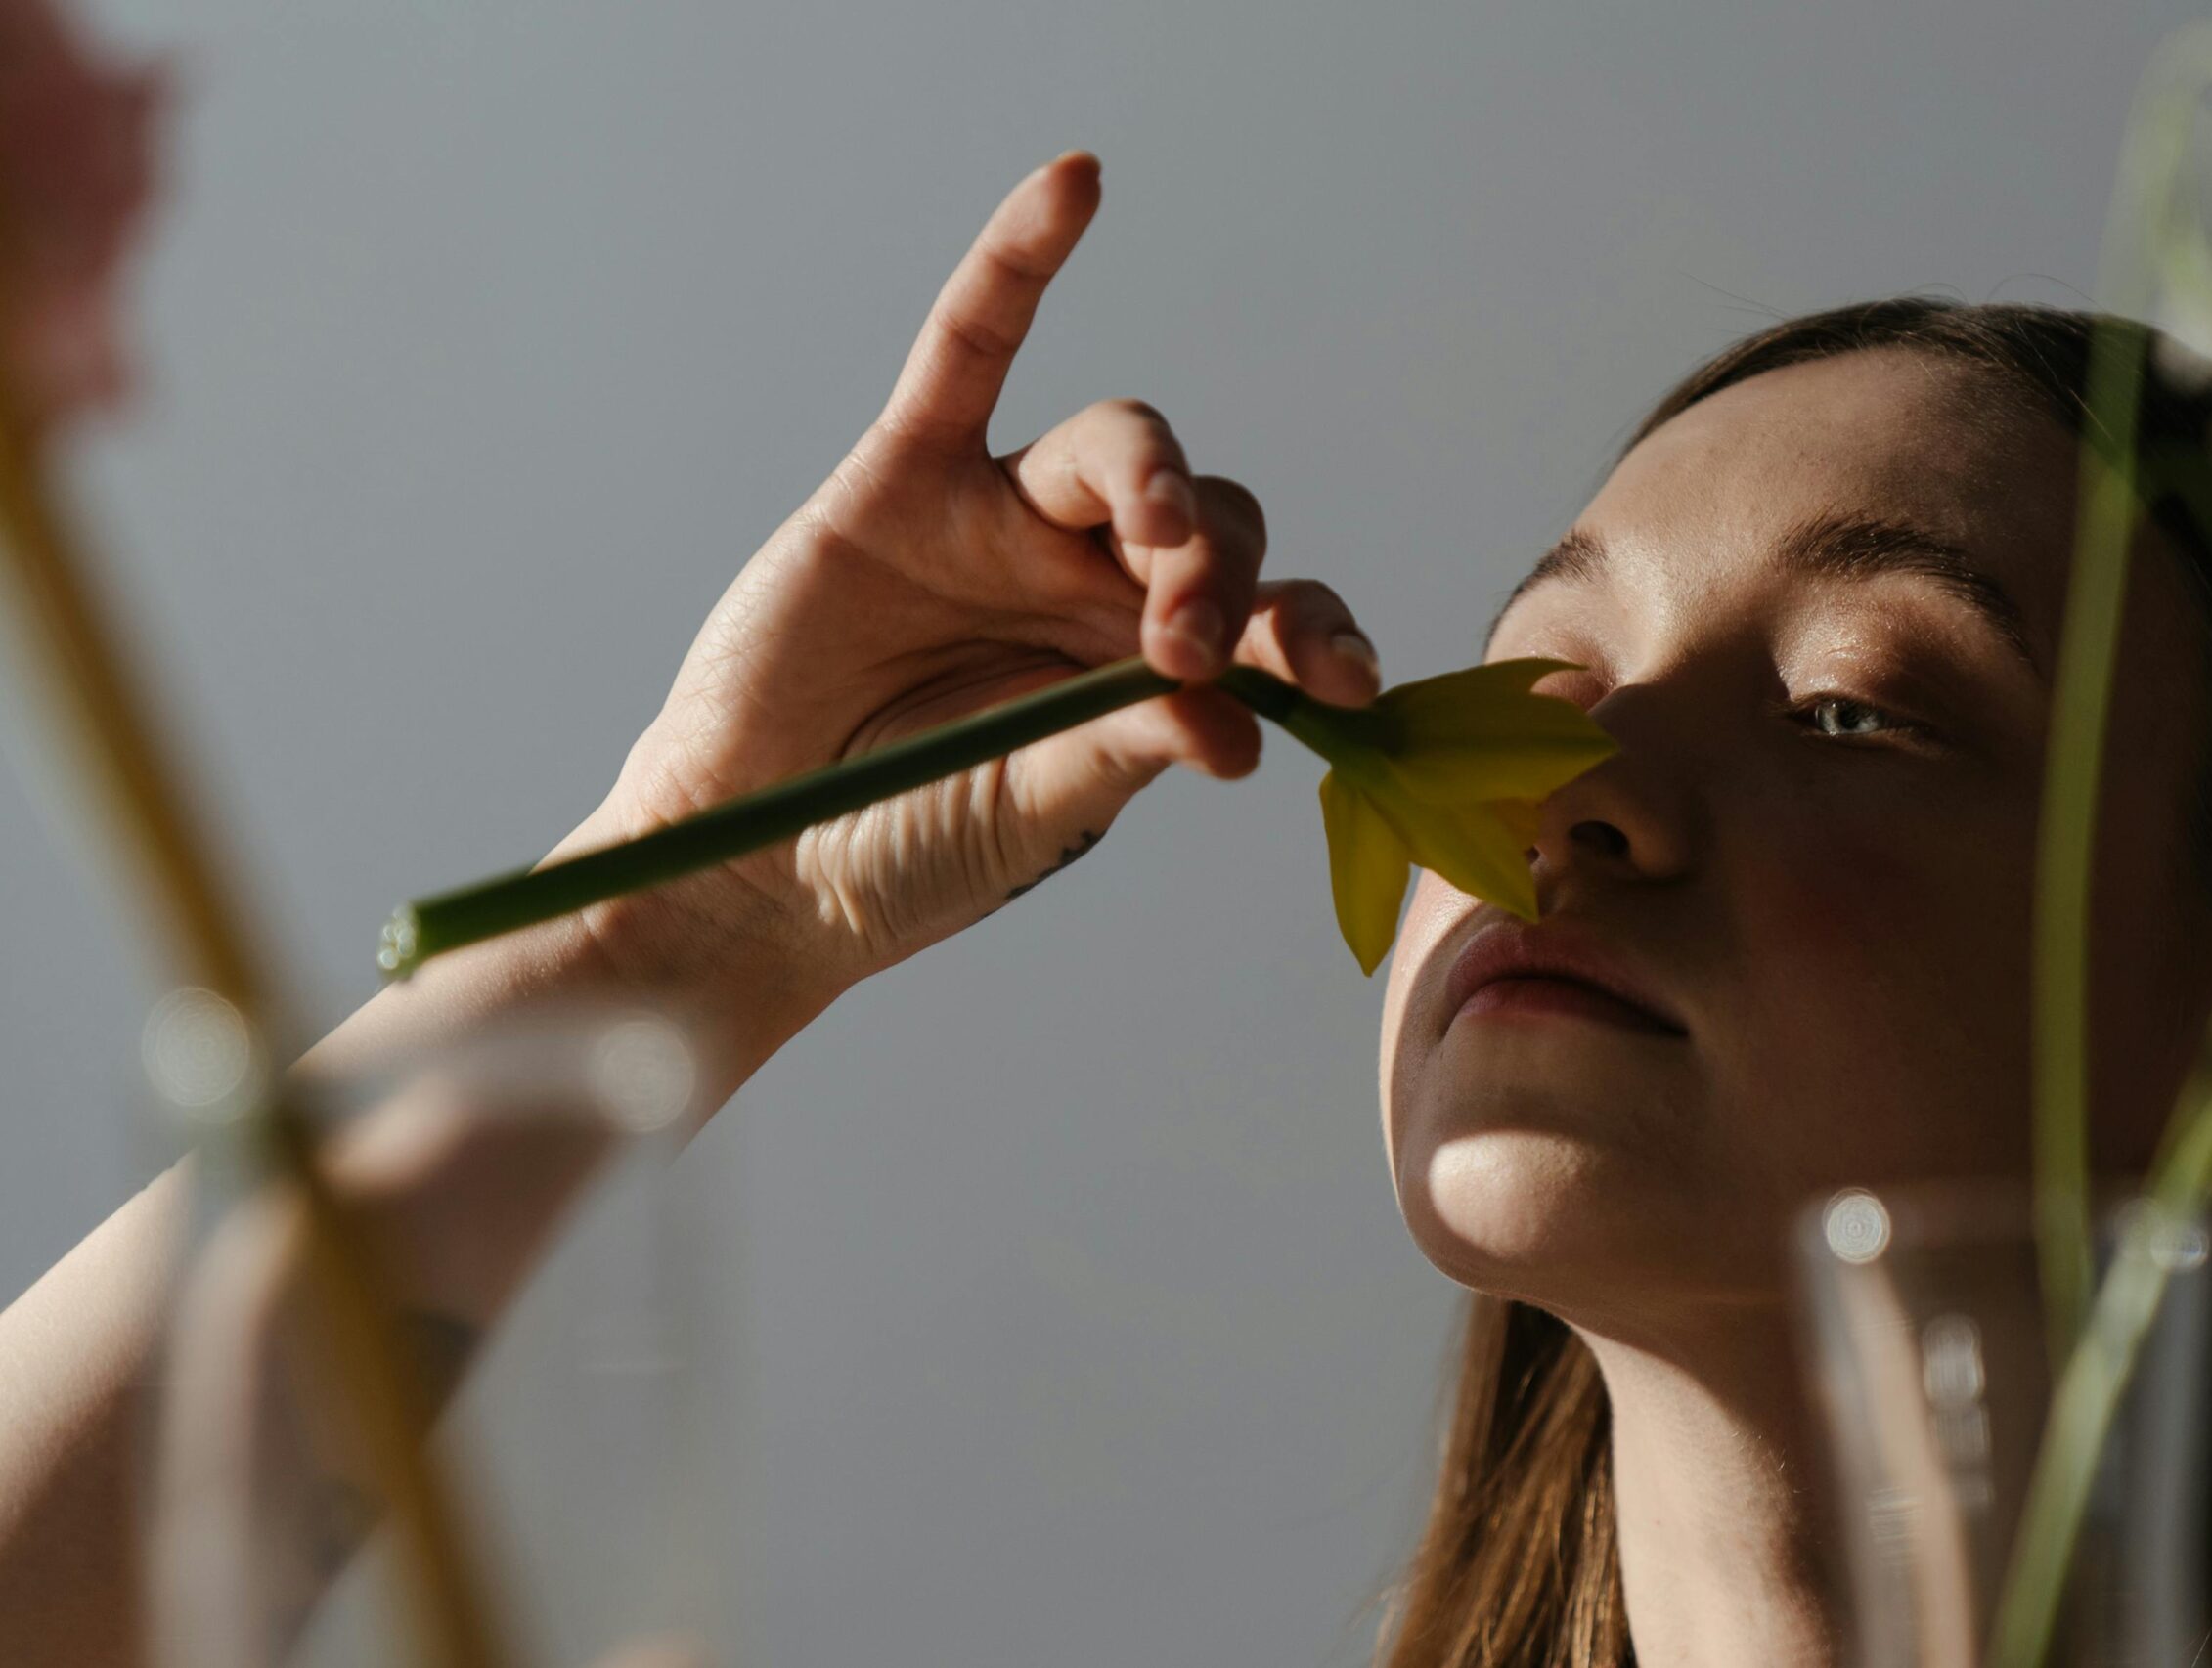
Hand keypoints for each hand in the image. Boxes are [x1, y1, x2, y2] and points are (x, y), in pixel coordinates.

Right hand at [568, 151, 1379, 1062]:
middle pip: (1212, 522)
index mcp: (1148, 673)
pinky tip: (1075, 182)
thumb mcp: (1035, 809)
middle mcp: (1091, 588)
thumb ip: (1128, 751)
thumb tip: (1240, 728)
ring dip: (1157, 483)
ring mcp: (1003, 525)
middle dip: (1220, 574)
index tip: (1345, 684)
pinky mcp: (904, 480)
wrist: (753, 870)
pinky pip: (968, 349)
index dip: (1317, 634)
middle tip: (1186, 648)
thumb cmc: (903, 854)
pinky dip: (1016, 263)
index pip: (1269, 621)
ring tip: (1153, 545)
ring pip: (1119, 447)